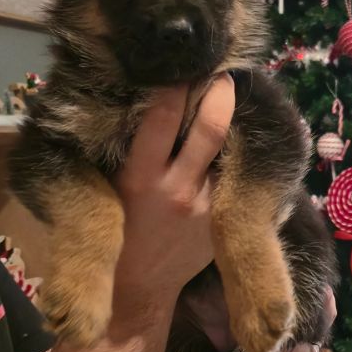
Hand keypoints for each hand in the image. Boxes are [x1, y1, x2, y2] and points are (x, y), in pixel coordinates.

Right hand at [114, 75, 235, 306]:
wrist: (137, 289)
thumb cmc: (117, 226)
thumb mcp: (111, 186)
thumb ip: (133, 147)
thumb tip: (147, 95)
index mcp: (139, 178)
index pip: (162, 118)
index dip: (175, 85)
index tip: (181, 63)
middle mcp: (177, 189)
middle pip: (209, 127)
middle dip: (218, 92)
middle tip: (223, 69)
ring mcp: (206, 206)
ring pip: (229, 148)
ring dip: (233, 118)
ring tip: (234, 91)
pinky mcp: (223, 221)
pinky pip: (234, 176)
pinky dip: (236, 152)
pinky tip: (239, 133)